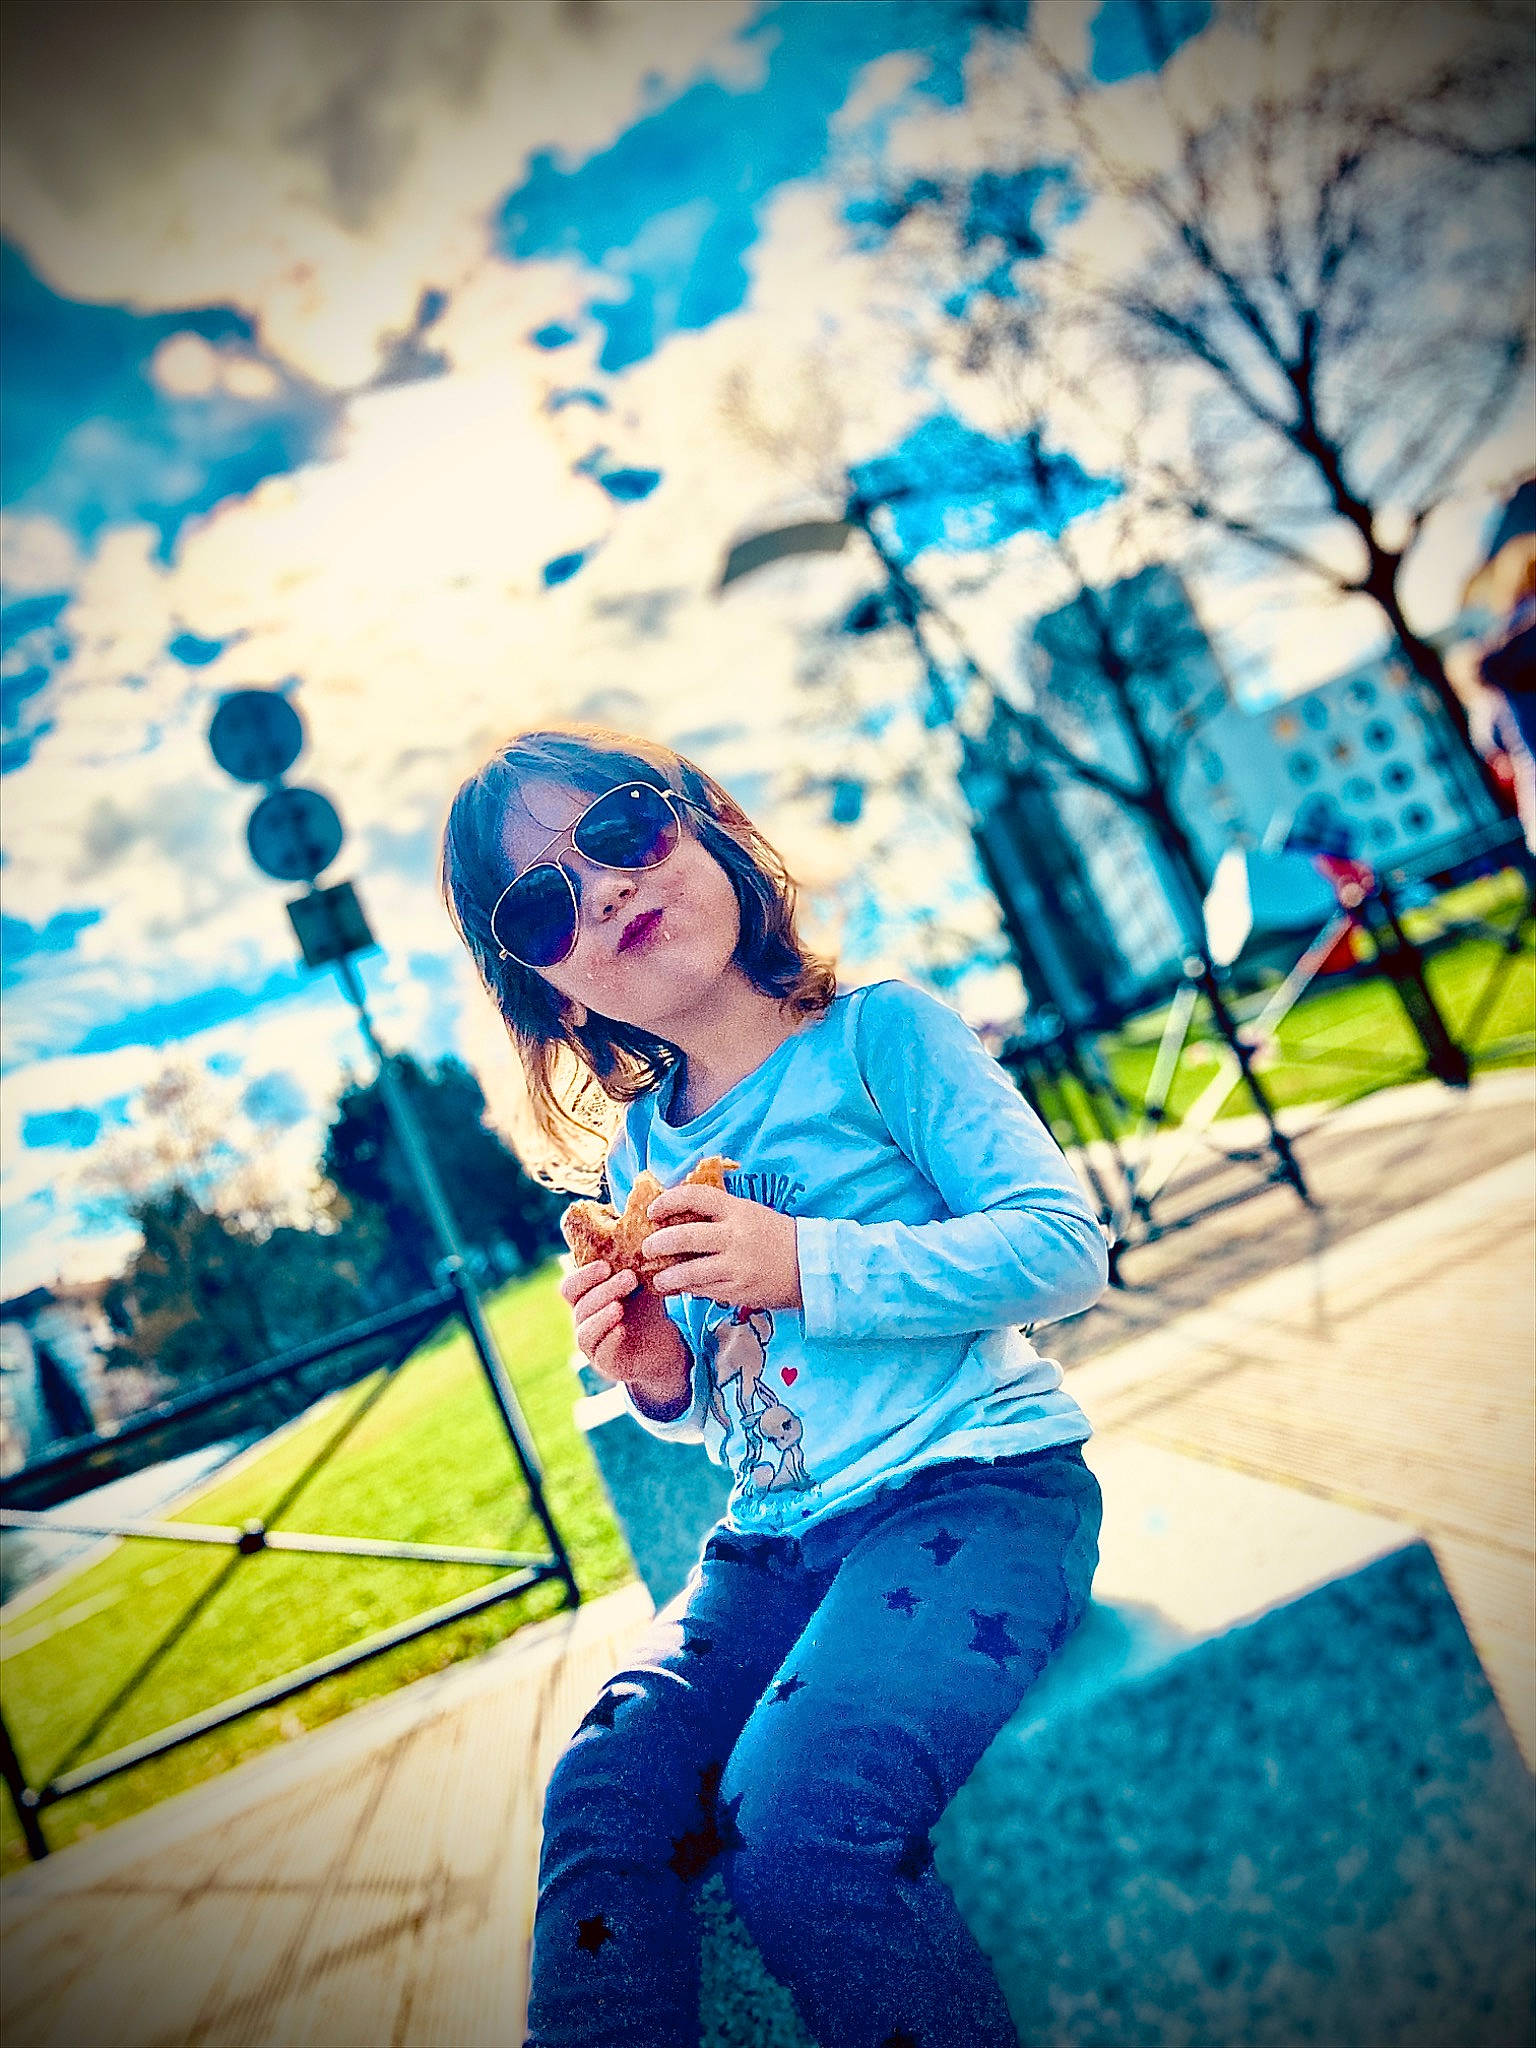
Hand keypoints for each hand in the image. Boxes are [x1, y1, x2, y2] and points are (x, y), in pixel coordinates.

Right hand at [559, 1258, 691, 1413]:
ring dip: (601, 1315)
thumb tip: (639, 1228)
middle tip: (630, 1277)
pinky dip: (609, 1339)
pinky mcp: (606, 1363)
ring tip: (619, 1306)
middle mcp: (584, 1320)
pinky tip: (622, 1329)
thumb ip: (635, 1264)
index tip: (606, 1265)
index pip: (571, 1286)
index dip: (583, 1275)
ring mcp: (593, 1344)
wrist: (665, 1345)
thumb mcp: (642, 1285)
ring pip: (585, 1330)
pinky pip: (600, 1352)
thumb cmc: (647, 1310)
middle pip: (579, 1304)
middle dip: (602, 1290)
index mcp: (588, 1298)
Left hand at [643, 1184, 802, 1310]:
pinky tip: (683, 1289)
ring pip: (689, 1271)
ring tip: (659, 1280)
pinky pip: (704, 1290)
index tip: (654, 1211)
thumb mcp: (750, 1214)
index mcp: (737, 1210)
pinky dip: (689, 1289)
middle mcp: (734, 1236)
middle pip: (684, 1237)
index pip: (694, 1196)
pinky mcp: (738, 1290)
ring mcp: (735, 1265)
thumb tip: (679, 1218)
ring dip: (668, 1276)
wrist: (810, 1266)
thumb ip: (720, 1215)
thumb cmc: (777, 1236)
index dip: (667, 1201)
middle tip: (647, 1248)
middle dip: (658, 1243)